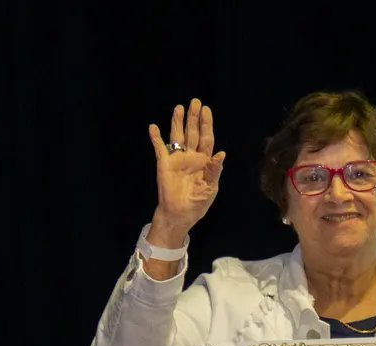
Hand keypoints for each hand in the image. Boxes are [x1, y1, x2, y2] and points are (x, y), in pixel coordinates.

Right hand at [146, 98, 225, 241]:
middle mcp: (190, 157)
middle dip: (193, 118)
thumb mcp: (210, 188)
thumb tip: (221, 154)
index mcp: (204, 161)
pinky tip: (154, 127)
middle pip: (192, 133)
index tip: (206, 110)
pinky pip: (160, 148)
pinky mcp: (164, 164)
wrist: (181, 214)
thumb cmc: (197, 203)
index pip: (206, 139)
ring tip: (179, 107)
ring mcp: (177, 159)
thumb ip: (215, 170)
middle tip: (195, 102)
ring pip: (178, 136)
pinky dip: (156, 138)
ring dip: (177, 122)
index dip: (206, 125)